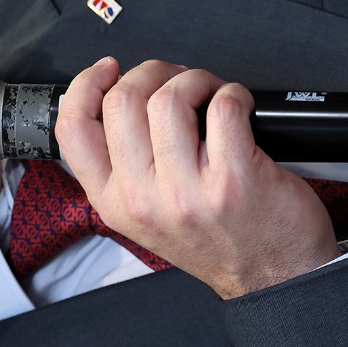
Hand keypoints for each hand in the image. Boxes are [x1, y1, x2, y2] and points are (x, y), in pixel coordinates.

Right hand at [56, 57, 337, 298]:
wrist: (274, 277)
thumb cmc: (219, 241)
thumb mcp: (149, 215)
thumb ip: (125, 167)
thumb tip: (117, 101)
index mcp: (114, 203)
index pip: (73, 130)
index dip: (86, 85)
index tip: (109, 69)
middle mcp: (143, 200)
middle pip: (122, 101)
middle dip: (154, 73)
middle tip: (180, 82)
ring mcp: (187, 193)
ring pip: (169, 99)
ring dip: (196, 80)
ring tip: (212, 94)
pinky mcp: (233, 180)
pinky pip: (223, 107)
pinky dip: (234, 94)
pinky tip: (240, 108)